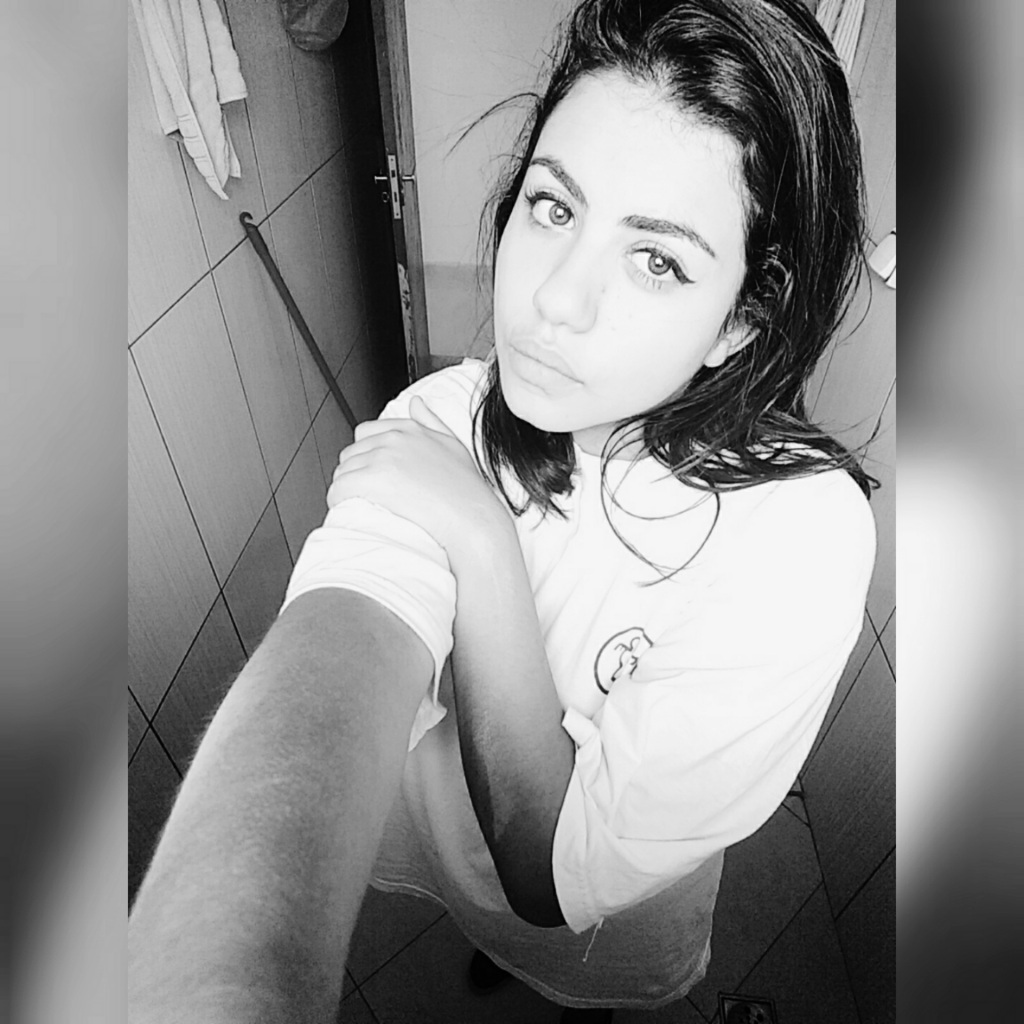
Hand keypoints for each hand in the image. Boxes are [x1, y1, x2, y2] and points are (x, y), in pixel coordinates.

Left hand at [327, 396, 506, 555]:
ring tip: (365, 506)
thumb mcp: (453, 445)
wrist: (472, 519)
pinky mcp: (373, 481)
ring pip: (342, 472)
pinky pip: (339, 489)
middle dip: (355, 473)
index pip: (365, 432)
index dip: (365, 455)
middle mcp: (393, 440)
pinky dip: (340, 502)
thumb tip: (415, 403)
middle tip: (370, 495)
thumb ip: (431, 421)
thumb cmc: (467, 490)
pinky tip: (354, 511)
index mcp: (410, 429)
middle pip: (350, 453)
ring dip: (348, 490)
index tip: (374, 474)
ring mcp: (382, 459)